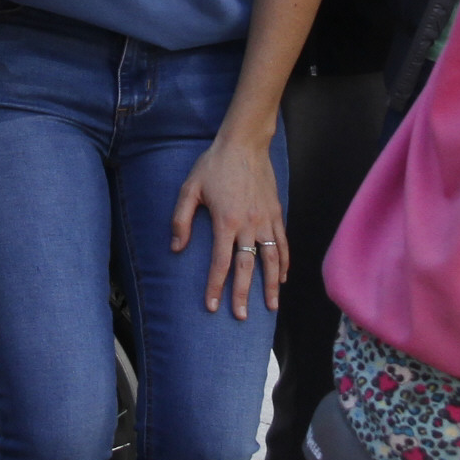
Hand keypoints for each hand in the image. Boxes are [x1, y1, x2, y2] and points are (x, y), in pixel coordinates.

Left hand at [172, 131, 285, 317]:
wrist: (245, 144)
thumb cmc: (214, 165)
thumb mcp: (189, 188)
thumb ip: (180, 220)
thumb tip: (176, 248)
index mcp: (226, 221)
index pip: (220, 262)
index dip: (216, 287)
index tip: (212, 306)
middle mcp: (248, 225)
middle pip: (246, 267)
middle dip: (243, 294)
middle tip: (241, 316)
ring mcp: (265, 220)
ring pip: (270, 259)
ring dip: (271, 285)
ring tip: (271, 306)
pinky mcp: (275, 213)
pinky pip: (282, 243)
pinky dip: (283, 261)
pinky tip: (282, 276)